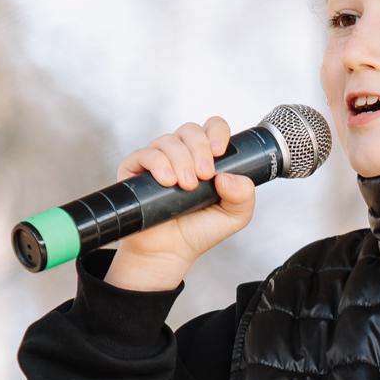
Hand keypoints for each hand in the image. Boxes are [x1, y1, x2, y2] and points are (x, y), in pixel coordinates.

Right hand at [108, 116, 256, 271]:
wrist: (169, 252)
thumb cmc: (199, 231)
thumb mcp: (235, 215)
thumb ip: (243, 195)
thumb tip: (226, 176)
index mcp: (206, 156)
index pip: (212, 127)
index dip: (217, 132)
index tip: (220, 151)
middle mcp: (182, 153)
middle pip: (191, 130)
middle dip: (200, 149)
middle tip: (205, 176)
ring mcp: (158, 159)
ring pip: (169, 141)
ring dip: (182, 160)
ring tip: (187, 186)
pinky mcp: (135, 169)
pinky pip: (146, 154)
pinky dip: (159, 164)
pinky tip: (168, 182)